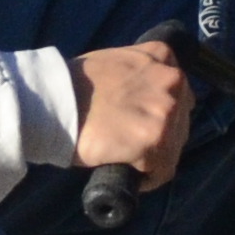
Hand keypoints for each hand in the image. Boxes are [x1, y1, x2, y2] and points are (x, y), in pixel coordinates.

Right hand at [72, 37, 192, 184]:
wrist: (55, 101)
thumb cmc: (75, 84)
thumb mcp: (117, 62)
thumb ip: (140, 73)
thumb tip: (148, 98)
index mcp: (163, 56)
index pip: (180, 95)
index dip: (162, 116)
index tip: (144, 127)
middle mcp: (172, 79)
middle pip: (180, 122)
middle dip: (161, 138)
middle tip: (133, 147)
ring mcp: (166, 109)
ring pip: (173, 148)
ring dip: (155, 160)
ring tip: (129, 162)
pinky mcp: (155, 139)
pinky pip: (162, 169)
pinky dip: (148, 178)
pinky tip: (130, 173)